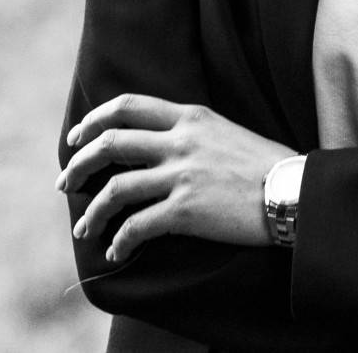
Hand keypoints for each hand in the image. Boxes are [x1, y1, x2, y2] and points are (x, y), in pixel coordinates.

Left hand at [55, 94, 292, 262]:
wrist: (291, 190)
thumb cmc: (261, 163)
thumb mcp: (221, 130)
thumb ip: (187, 130)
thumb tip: (153, 143)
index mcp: (189, 115)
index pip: (128, 106)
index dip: (94, 120)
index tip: (77, 138)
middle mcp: (180, 140)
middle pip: (111, 142)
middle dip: (79, 164)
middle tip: (66, 184)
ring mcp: (182, 174)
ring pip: (116, 188)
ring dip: (93, 211)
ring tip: (85, 228)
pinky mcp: (186, 209)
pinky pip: (138, 226)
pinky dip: (120, 241)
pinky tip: (117, 251)